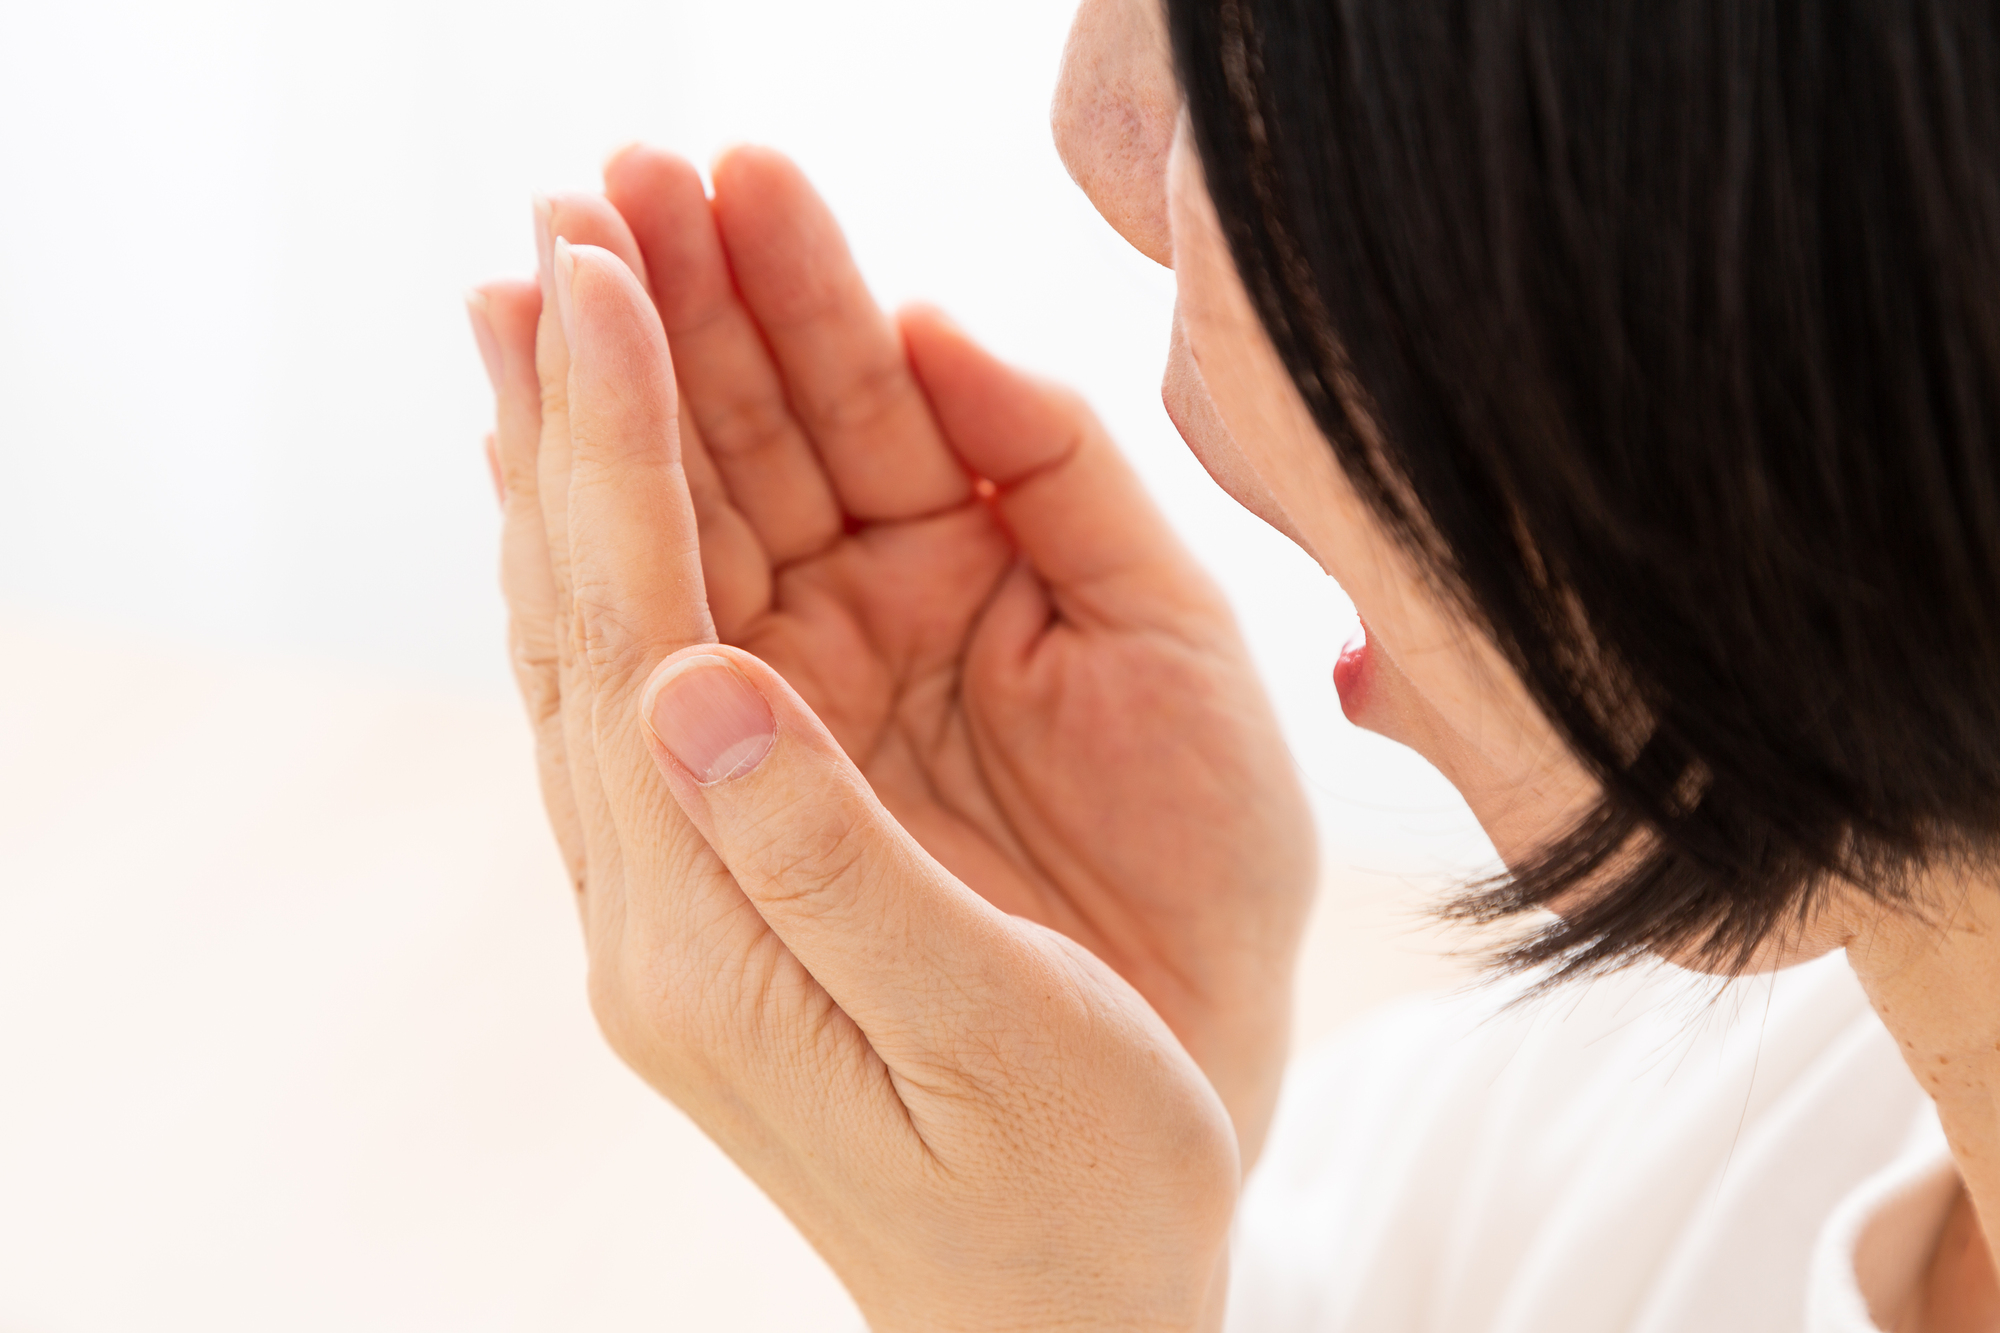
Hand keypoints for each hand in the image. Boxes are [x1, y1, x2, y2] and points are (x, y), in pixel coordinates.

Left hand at [472, 219, 1238, 1329]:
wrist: (1092, 1294)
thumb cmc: (1059, 1196)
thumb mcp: (967, 1052)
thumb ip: (824, 869)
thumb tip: (691, 684)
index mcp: (702, 910)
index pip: (635, 624)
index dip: (613, 440)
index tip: (587, 270)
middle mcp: (712, 827)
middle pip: (650, 554)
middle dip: (635, 363)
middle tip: (607, 187)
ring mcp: (775, 794)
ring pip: (715, 552)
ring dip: (697, 383)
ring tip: (667, 218)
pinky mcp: (845, 778)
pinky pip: (785, 594)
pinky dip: (760, 471)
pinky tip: (732, 377)